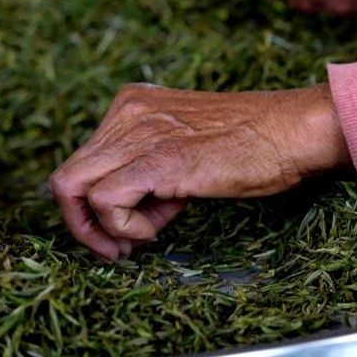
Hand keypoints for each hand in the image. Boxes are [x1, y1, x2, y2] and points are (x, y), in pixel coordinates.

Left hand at [49, 83, 349, 260]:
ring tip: (138, 240)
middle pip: (65, 176)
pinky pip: (104, 200)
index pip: (82, 162)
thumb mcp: (184, 150)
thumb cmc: (252, 145)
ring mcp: (137, 134)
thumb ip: (148, 172)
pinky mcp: (156, 160)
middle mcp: (125, 114)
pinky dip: (121, 228)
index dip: (94, 206)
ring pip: (71, 188)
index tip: (125, 231)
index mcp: (130, 106)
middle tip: (119, 249)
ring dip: (100, 229)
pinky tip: (154, 230)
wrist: (291, 132)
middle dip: (84, 224)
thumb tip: (122, 214)